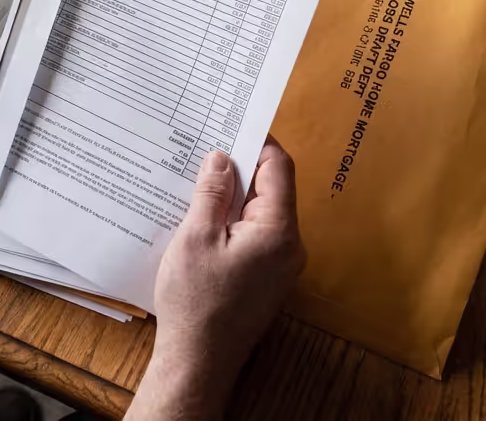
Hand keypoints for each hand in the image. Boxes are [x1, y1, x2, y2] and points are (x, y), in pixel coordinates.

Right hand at [128, 139, 305, 419]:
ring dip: (232, 196)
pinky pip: (254, 235)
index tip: (231, 124)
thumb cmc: (196, 301)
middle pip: (271, 189)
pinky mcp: (266, 279)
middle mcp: (289, 246)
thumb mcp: (197, 237)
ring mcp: (280, 265)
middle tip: (206, 149)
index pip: (278, 169)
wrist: (198, 361)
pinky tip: (203, 217)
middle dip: (240, 167)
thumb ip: (213, 192)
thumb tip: (222, 157)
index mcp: (278, 231)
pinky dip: (232, 220)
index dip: (256, 142)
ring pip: (261, 213)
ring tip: (198, 182)